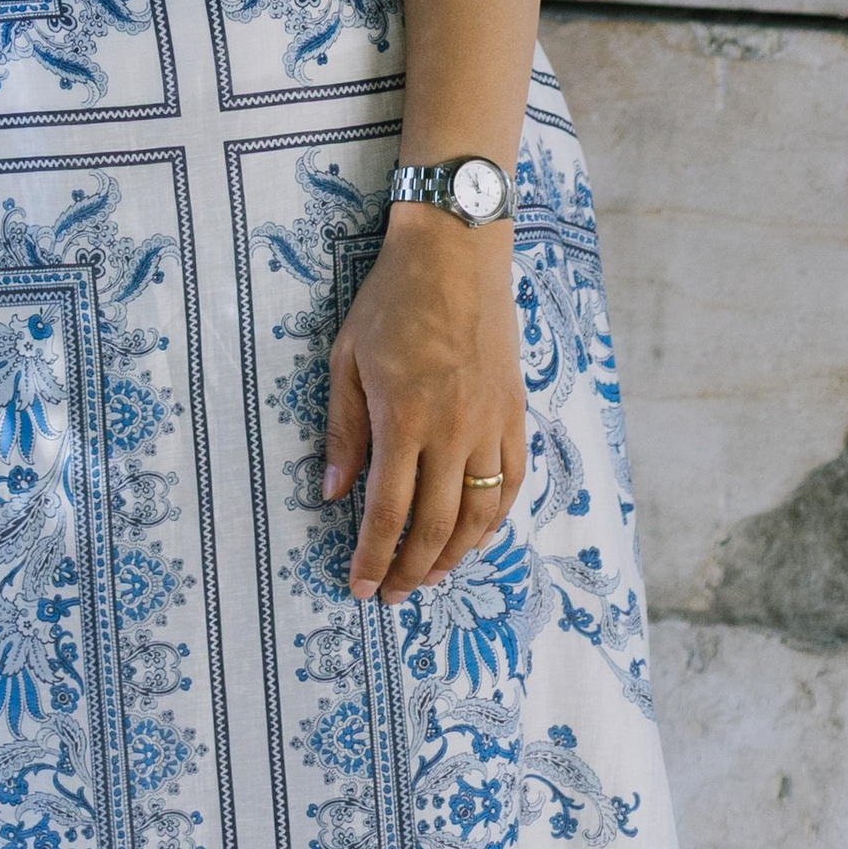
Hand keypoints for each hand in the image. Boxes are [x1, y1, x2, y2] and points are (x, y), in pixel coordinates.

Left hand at [322, 207, 526, 601]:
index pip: (388, 510)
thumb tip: (332, 493)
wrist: (455, 253)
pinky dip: (494, 518)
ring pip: (479, 513)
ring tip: (431, 577)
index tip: (360, 587)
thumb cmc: (391, 300)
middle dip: (410, 569)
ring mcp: (490, 424)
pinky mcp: (515, 413)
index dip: (372, 557)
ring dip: (455, 555)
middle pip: (435, 525)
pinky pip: (512, 481)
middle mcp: (453, 430)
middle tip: (392, 595)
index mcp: (404, 417)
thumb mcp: (347, 358)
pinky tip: (476, 535)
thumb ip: (344, 429)